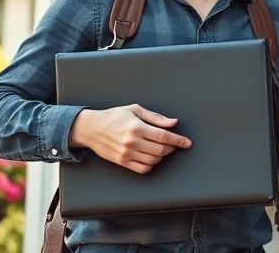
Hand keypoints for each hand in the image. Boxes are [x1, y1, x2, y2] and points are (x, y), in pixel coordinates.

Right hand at [69, 104, 191, 173]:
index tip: (186, 142)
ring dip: (162, 156)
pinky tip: (152, 157)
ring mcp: (126, 154)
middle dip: (171, 147)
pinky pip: (142, 169)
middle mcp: (132, 142)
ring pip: (153, 160)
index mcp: (136, 127)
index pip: (163, 136)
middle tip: (174, 143)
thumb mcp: (135, 110)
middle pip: (160, 150)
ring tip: (162, 148)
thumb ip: (156, 117)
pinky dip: (151, 165)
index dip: (178, 140)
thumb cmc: (114, 116)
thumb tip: (173, 122)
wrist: (91, 128)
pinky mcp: (122, 162)